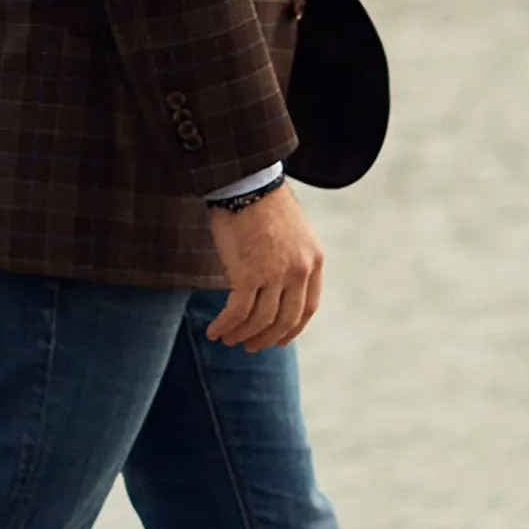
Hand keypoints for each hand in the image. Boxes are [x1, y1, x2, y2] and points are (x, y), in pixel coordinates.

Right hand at [204, 180, 323, 351]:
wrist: (246, 182)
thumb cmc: (261, 204)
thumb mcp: (291, 234)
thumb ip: (290, 261)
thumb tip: (275, 288)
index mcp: (313, 261)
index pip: (307, 308)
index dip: (292, 329)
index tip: (279, 340)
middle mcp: (299, 270)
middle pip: (285, 320)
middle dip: (266, 338)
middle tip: (249, 346)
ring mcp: (275, 274)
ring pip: (260, 320)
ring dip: (242, 335)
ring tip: (227, 339)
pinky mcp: (248, 273)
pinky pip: (237, 312)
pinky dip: (225, 325)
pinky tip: (214, 331)